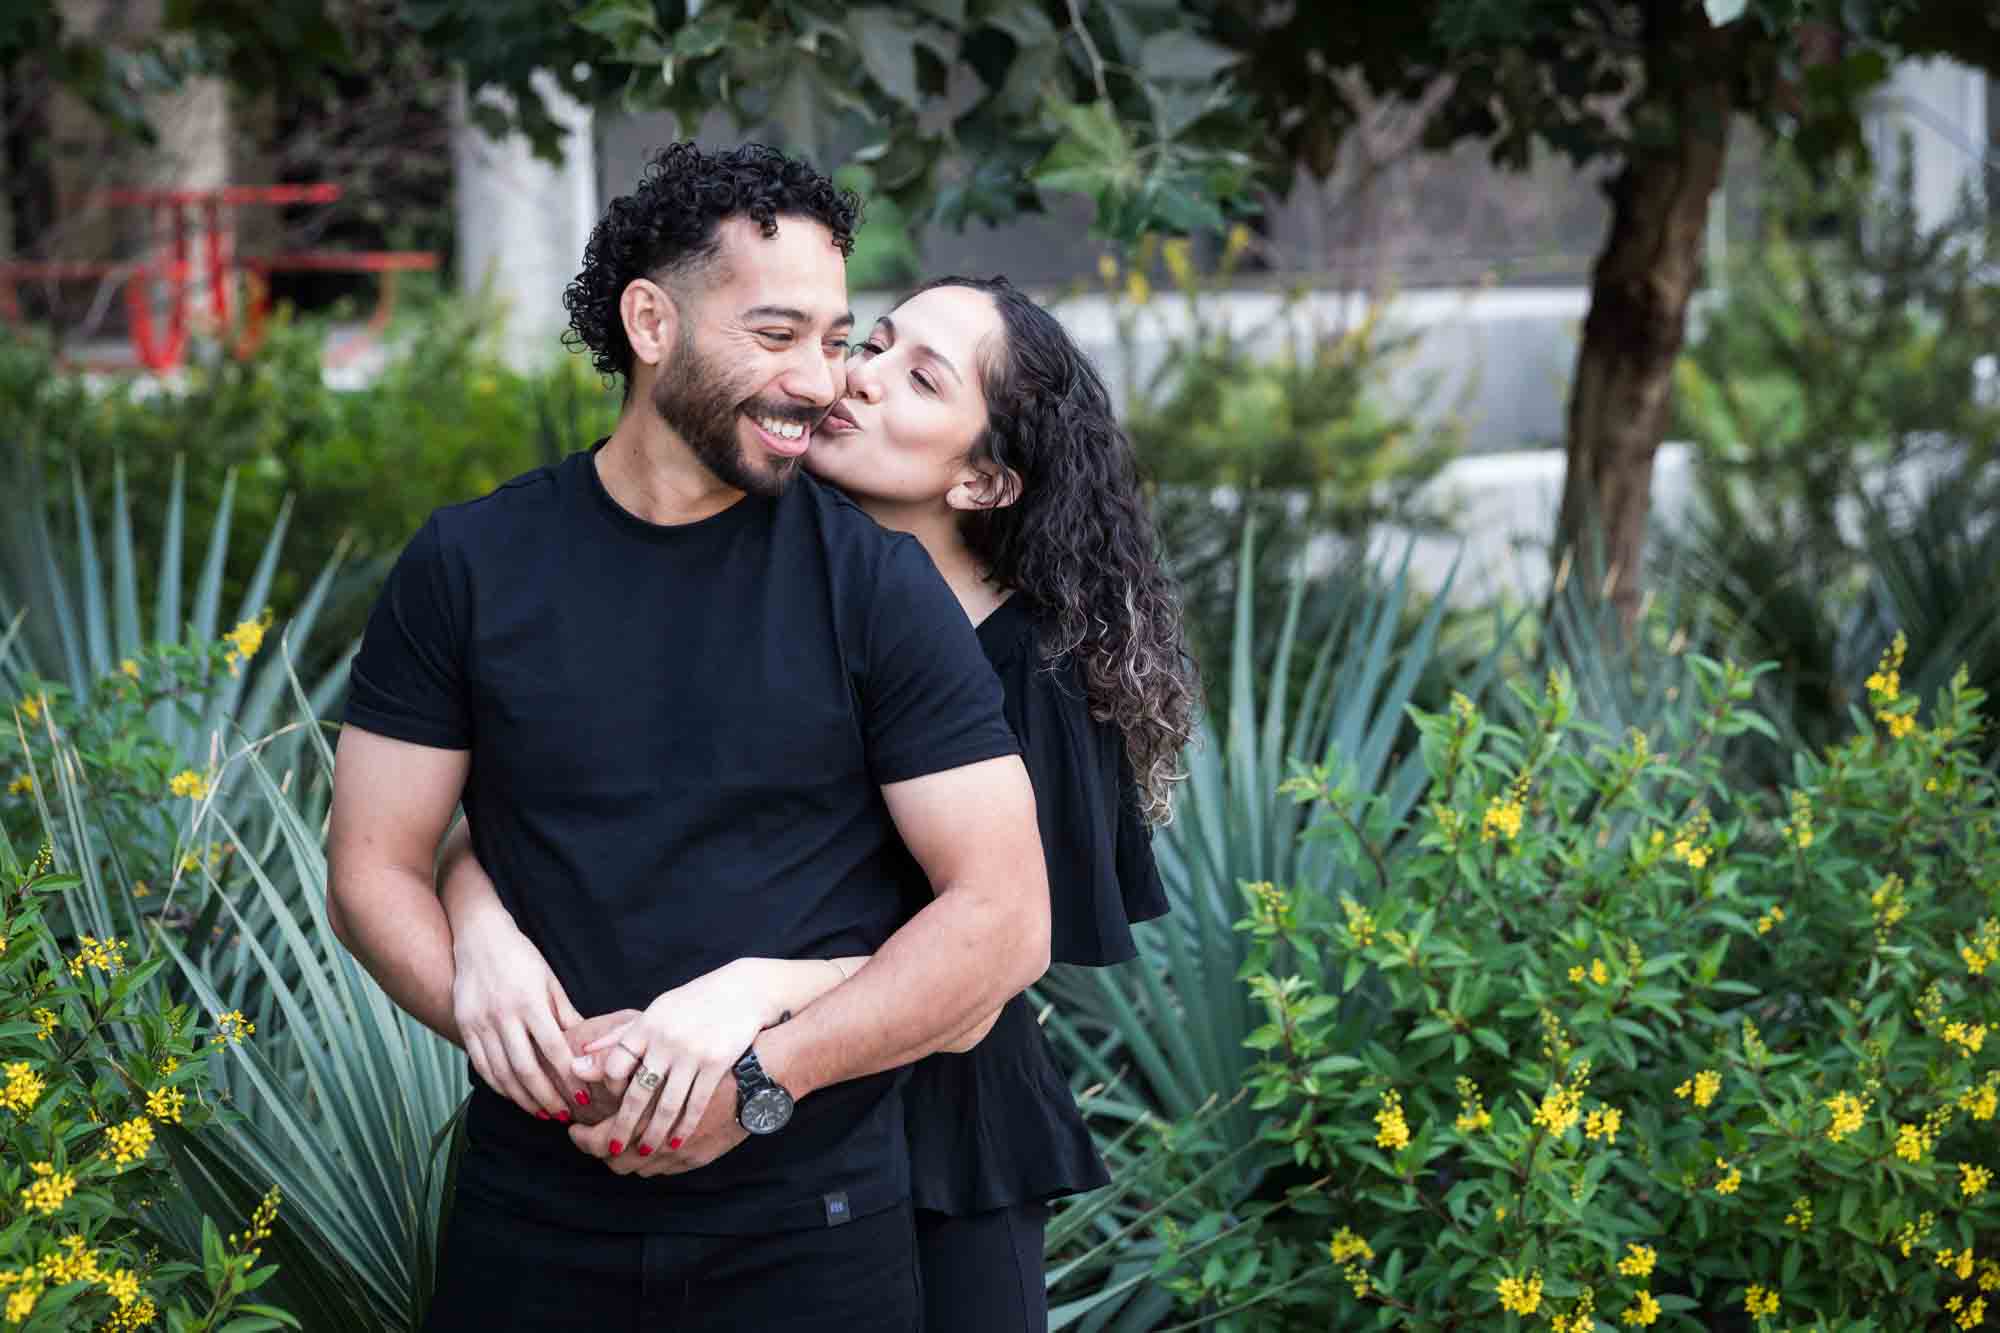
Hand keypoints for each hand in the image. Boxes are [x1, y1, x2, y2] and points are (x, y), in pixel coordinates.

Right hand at [451, 905, 586, 1119]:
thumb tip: (588, 1046)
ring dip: (522, 1098)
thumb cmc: (522, 958)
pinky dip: (498, 1086)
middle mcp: (503, 1015)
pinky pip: (481, 1065)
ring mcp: (480, 1023)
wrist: (479, 937)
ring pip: (501, 1072)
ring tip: (541, 1112)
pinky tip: (513, 1096)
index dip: (568, 1078)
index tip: (582, 1097)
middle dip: (546, 1097)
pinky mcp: (464, 1026)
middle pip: (525, 1068)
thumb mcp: (550, 981)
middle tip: (562, 1114)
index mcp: (530, 1002)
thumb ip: (565, 1014)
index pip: (553, 1049)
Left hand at [567, 958, 782, 1164]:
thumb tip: (579, 1061)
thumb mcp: (654, 1012)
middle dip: (623, 1126)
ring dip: (654, 1133)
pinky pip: (696, 1103)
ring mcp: (692, 1053)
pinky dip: (685, 1126)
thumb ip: (619, 1038)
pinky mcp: (716, 1063)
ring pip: (667, 1105)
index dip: (608, 1089)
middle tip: (613, 1149)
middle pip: (638, 1092)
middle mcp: (666, 1040)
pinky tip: (676, 1141)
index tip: (606, 1104)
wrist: (742, 992)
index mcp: (647, 1025)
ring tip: (644, 1151)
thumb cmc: (693, 1004)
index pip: (615, 1064)